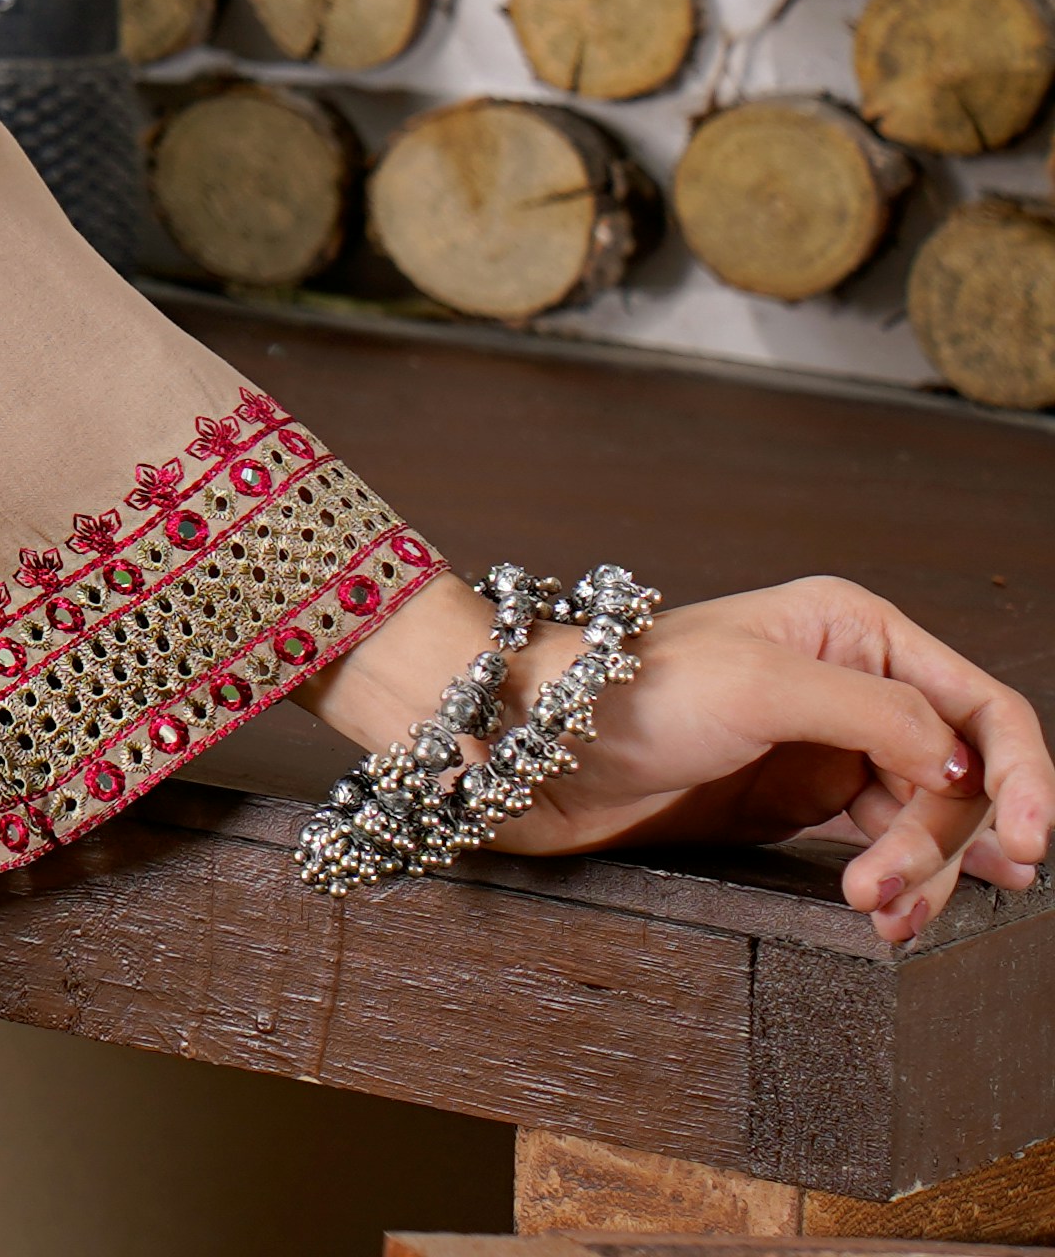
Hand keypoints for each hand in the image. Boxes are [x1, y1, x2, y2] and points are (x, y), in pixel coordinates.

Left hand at [471, 574, 1051, 942]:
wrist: (538, 750)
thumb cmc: (629, 694)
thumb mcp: (759, 686)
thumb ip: (876, 714)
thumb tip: (961, 762)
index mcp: (859, 630)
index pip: (984, 708)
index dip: (1024, 777)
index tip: (1029, 845)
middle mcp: (858, 681)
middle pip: (961, 778)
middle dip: (939, 841)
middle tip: (884, 887)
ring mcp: (836, 745)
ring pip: (930, 822)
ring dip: (919, 874)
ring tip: (877, 912)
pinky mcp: (806, 801)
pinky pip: (888, 847)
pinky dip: (898, 885)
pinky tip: (887, 914)